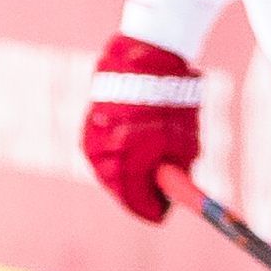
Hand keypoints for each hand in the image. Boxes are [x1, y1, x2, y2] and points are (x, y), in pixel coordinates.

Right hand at [81, 35, 202, 222]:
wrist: (147, 55)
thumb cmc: (170, 97)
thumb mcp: (182, 139)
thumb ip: (175, 171)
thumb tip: (171, 193)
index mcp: (128, 158)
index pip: (135, 197)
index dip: (151, 209)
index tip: (162, 216)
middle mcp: (104, 152)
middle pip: (119, 187)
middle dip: (138, 194)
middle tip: (156, 199)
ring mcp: (92, 139)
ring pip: (109, 170)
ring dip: (127, 175)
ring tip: (147, 173)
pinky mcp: (88, 126)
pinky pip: (102, 153)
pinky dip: (117, 157)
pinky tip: (131, 153)